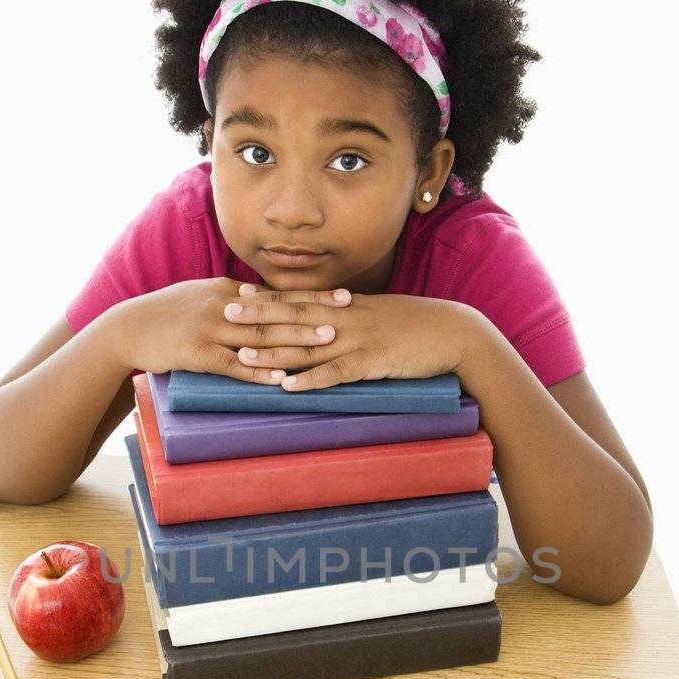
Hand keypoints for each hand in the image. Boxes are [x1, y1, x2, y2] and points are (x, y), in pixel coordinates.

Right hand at [112, 278, 346, 382]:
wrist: (129, 329)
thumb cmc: (167, 314)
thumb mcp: (201, 296)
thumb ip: (233, 297)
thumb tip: (261, 297)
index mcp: (228, 290)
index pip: (278, 293)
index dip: (312, 296)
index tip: (343, 297)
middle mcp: (224, 305)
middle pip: (276, 311)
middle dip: (313, 314)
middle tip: (345, 318)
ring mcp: (211, 329)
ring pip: (260, 337)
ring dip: (294, 340)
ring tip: (324, 343)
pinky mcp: (198, 354)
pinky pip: (234, 364)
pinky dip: (259, 370)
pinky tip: (281, 377)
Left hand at [223, 283, 474, 389]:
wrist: (454, 333)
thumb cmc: (418, 326)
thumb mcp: (380, 315)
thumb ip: (351, 316)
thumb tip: (327, 321)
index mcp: (348, 306)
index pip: (300, 299)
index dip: (268, 297)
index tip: (237, 293)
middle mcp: (347, 318)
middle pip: (294, 316)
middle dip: (258, 317)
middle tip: (224, 314)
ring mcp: (359, 339)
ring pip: (308, 345)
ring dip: (274, 351)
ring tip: (241, 354)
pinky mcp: (373, 362)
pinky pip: (336, 372)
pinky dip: (311, 379)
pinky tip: (288, 386)